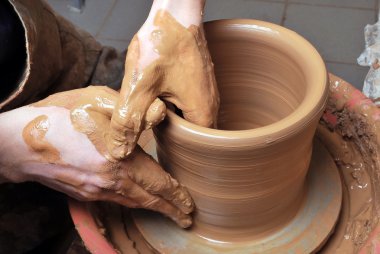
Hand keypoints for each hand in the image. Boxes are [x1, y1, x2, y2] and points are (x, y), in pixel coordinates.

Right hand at [0, 86, 193, 227]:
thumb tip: (160, 115)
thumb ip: (132, 112)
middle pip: (148, 199)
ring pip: (133, 203)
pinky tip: (139, 200)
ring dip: (153, 208)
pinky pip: (117, 201)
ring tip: (170, 212)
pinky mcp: (84, 193)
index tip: (190, 205)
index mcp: (118, 161)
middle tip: (187, 217)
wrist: (17, 143)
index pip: (157, 183)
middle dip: (170, 209)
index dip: (177, 195)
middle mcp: (110, 182)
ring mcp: (96, 191)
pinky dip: (134, 203)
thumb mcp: (98, 101)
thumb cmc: (58, 117)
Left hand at [107, 0, 219, 159]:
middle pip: (192, 136)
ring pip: (190, 119)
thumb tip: (119, 151)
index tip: (154, 149)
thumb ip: (129, 120)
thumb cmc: (163, 43)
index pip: (194, 151)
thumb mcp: (140, 85)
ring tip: (151, 116)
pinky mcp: (201, 80)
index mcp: (202, 113)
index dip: (172, 153)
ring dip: (171, 121)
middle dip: (170, 138)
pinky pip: (189, 104)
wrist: (176, 9)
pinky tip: (158, 97)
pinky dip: (174, 107)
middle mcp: (211, 105)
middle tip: (148, 134)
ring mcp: (208, 91)